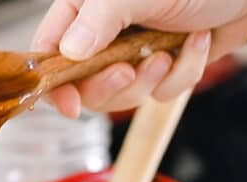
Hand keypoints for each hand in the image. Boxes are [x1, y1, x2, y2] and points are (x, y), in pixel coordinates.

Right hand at [32, 0, 246, 116]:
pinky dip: (182, 73)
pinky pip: (162, 92)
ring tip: (168, 51)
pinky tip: (196, 43)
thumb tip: (70, 53)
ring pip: (124, 95)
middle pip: (85, 85)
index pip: (50, 54)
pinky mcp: (162, 69)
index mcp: (83, 11)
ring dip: (150, 79)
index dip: (56, 84)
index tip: (70, 105)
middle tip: (129, 69)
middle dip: (111, 85)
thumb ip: (100, 19)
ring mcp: (133, 54)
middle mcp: (103, 35)